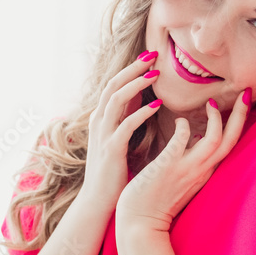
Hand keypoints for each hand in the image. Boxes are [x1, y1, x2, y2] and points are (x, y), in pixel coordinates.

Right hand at [80, 51, 163, 213]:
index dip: (131, 68)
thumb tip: (145, 98)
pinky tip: (157, 105)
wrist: (98, 200)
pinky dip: (141, 112)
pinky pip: (126, 124)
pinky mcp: (110, 149)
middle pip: (113, 84)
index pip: (114, 84)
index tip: (151, 55)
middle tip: (154, 53)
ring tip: (155, 73)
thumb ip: (128, 118)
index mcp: (101, 118)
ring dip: (136, 84)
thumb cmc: (113, 171)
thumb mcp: (119, 138)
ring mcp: (103, 134)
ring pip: (116, 99)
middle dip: (133, 67)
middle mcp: (98, 121)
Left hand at [115, 88, 251, 232]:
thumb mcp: (182, 176)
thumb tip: (198, 136)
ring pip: (215, 141)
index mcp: (204, 171)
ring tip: (211, 103)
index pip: (230, 144)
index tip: (243, 101)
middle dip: (241, 115)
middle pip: (232, 140)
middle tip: (246, 91)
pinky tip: (178, 120)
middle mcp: (201, 171)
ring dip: (216, 119)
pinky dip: (184, 127)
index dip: (239, 122)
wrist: (139, 224)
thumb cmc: (155, 199)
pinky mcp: (168, 167)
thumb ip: (192, 157)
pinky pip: (182, 141)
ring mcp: (186, 169)